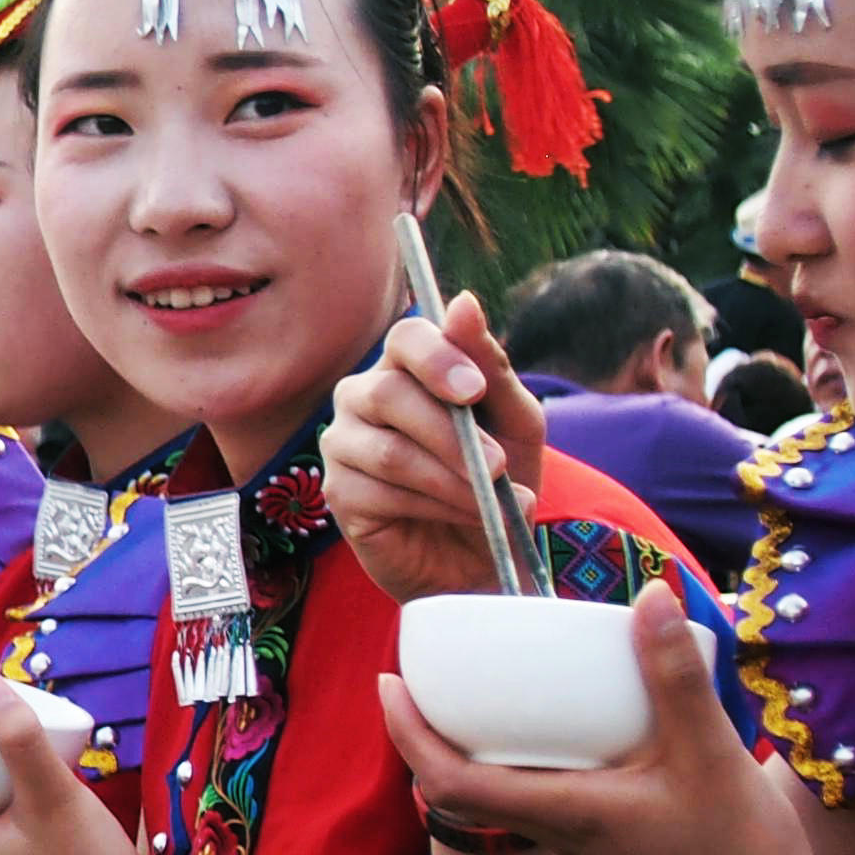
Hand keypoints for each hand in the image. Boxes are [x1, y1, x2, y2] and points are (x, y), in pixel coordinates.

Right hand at [323, 297, 552, 606]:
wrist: (482, 551)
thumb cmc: (498, 477)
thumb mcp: (515, 421)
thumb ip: (491, 366)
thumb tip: (465, 302)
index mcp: (406, 366)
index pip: (406, 337)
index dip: (438, 359)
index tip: (475, 392)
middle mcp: (363, 396)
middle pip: (389, 394)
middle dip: (451, 435)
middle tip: (498, 466)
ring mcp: (343, 443)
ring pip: (390, 452)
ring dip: (452, 479)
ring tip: (491, 501)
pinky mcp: (338, 492)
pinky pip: (381, 493)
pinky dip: (435, 506)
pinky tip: (461, 516)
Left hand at [379, 580, 825, 854]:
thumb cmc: (738, 849)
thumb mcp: (708, 750)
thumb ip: (676, 676)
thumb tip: (648, 598)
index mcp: (561, 813)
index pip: (450, 782)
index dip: (409, 734)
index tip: (390, 684)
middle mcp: (557, 830)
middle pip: (462, 784)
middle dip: (432, 731)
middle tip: (427, 675)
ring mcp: (579, 839)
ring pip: (502, 790)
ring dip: (476, 744)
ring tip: (481, 689)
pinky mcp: (605, 837)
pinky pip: (543, 792)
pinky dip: (529, 755)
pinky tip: (563, 722)